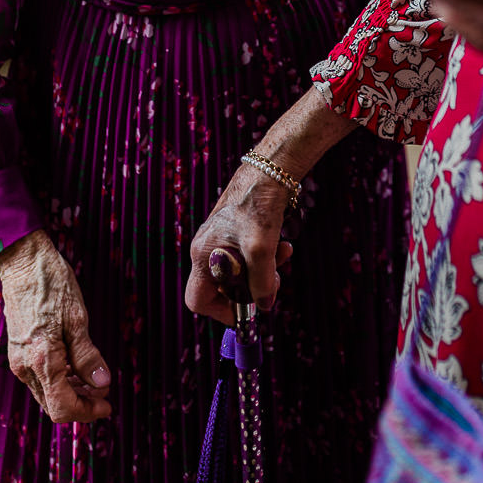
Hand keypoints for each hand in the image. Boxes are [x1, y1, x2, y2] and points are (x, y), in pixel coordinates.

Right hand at [0, 230, 111, 423]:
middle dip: (81, 404)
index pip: (62, 407)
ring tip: (95, 380)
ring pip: (46, 393)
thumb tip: (102, 384)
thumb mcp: (77, 318)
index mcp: (42, 360)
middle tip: (105, 393)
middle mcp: (25, 367)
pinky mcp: (18, 351)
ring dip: (71, 393)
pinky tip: (76, 367)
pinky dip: (59, 380)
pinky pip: (39, 377)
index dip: (87, 412)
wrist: (23, 261)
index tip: (108, 405)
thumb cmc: (52, 284)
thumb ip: (87, 355)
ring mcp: (19, 360)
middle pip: (53, 405)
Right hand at [185, 168, 293, 324]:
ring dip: (264, 272)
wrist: (269, 170)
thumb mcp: (261, 249)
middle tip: (273, 283)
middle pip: (224, 288)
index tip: (245, 311)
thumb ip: (262, 283)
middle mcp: (208, 249)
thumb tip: (264, 306)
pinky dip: (267, 256)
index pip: (197, 299)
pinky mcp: (238, 232)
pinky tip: (284, 246)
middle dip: (250, 289)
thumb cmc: (257, 205)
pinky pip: (249, 256)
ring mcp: (222, 240)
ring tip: (283, 257)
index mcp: (203, 254)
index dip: (220, 311)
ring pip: (241, 272)